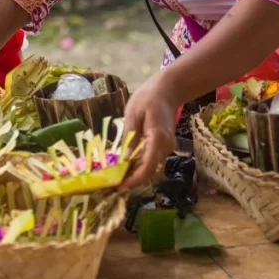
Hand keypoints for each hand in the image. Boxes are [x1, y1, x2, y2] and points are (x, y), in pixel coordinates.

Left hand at [118, 73, 178, 192]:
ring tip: (114, 179)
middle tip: (110, 187)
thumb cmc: (148, 97)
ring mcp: (167, 147)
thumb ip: (129, 137)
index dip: (134, 180)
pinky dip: (138, 166)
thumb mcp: (133, 114)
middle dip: (131, 181)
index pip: (148, 166)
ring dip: (134, 175)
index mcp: (158, 138)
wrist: (168, 90)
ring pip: (150, 167)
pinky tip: (124, 168)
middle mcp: (166, 146)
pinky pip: (151, 160)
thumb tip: (123, 160)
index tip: (119, 187)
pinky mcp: (163, 146)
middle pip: (149, 171)